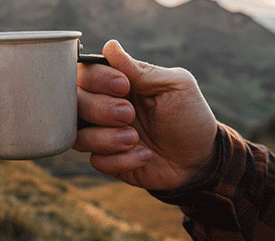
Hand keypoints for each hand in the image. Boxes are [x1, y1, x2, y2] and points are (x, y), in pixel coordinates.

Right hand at [73, 40, 216, 190]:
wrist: (200, 159)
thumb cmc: (189, 116)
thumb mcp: (174, 85)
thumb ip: (141, 70)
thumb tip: (110, 46)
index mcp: (116, 83)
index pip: (84, 72)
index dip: (97, 79)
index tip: (124, 86)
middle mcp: (103, 107)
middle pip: (74, 102)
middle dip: (101, 110)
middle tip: (129, 115)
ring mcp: (102, 134)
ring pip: (78, 135)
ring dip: (107, 138)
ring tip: (135, 139)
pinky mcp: (107, 160)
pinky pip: (95, 161)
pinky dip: (121, 160)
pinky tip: (143, 156)